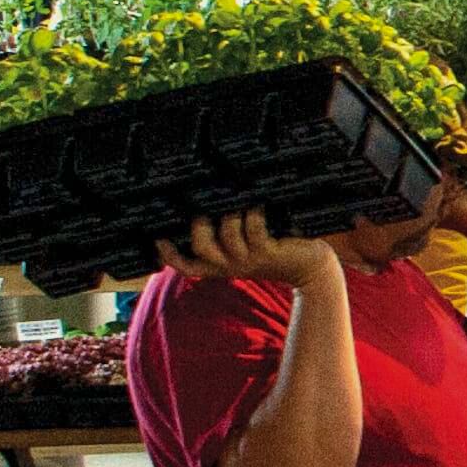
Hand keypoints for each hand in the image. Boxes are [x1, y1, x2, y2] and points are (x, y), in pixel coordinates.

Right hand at [176, 212, 340, 288]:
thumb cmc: (274, 250)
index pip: (186, 266)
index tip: (156, 238)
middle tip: (204, 207)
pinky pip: (254, 229)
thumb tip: (205, 204)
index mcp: (219, 265)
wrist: (309, 268)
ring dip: (231, 214)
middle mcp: (230, 265)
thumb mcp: (244, 248)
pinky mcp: (269, 252)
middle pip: (201, 248)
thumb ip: (224, 235)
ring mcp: (249, 259)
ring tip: (237, 199)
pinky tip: (257, 203)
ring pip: (228, 235)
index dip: (169, 255)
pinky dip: (253, 214)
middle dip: (199, 225)